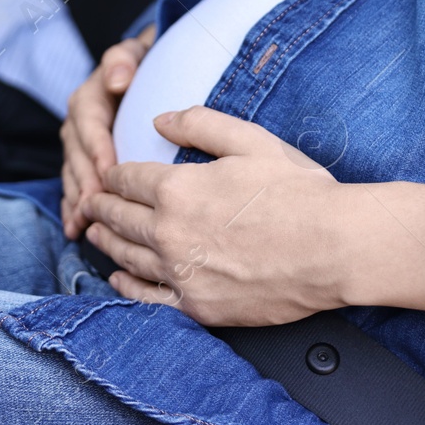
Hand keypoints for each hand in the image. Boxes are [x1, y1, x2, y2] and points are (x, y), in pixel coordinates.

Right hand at [61, 24, 154, 238]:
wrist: (144, 72)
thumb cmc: (144, 64)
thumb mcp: (134, 53)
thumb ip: (123, 59)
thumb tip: (118, 79)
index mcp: (88, 99)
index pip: (90, 126)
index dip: (97, 150)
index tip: (108, 173)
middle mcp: (77, 124)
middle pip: (77, 157)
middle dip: (85, 183)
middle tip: (95, 209)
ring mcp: (78, 146)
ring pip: (73, 175)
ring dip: (75, 200)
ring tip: (82, 225)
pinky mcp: (82, 163)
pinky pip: (73, 186)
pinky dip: (72, 208)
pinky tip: (75, 229)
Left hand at [83, 105, 424, 326]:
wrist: (334, 249)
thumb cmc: (299, 192)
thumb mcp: (251, 141)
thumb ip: (200, 124)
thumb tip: (159, 118)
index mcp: (178, 188)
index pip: (127, 178)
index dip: (114, 174)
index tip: (109, 175)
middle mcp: (169, 232)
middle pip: (118, 217)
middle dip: (100, 206)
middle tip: (90, 202)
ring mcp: (181, 273)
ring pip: (126, 255)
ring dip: (104, 240)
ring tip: (94, 233)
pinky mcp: (197, 306)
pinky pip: (146, 297)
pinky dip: (125, 284)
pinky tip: (118, 277)